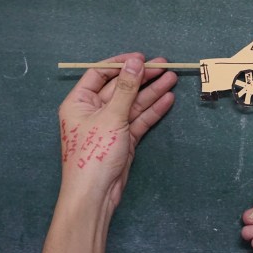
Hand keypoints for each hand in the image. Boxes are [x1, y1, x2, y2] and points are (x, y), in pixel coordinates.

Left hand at [43, 53, 176, 252]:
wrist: (95, 194)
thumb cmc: (94, 153)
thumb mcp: (111, 116)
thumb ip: (126, 87)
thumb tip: (136, 62)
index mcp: (79, 102)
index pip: (99, 74)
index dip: (120, 64)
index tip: (141, 58)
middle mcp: (93, 111)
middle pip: (121, 87)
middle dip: (143, 77)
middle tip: (165, 65)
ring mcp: (110, 125)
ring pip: (133, 103)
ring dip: (152, 91)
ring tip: (172, 78)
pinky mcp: (124, 138)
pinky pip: (139, 119)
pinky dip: (153, 110)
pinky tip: (168, 99)